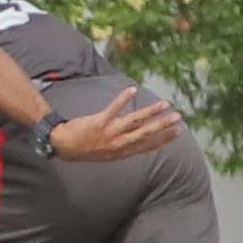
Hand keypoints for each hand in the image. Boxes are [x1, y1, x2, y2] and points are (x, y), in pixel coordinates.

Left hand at [50, 85, 184, 161]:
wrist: (62, 146)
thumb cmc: (87, 148)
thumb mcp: (109, 153)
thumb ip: (126, 145)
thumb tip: (144, 136)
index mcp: (123, 152)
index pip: (149, 145)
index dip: (165, 138)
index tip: (180, 130)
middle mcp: (118, 144)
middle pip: (145, 133)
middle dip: (163, 125)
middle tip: (178, 117)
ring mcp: (109, 133)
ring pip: (134, 121)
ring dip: (150, 112)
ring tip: (164, 104)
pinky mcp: (99, 122)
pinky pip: (113, 108)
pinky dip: (123, 98)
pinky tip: (132, 89)